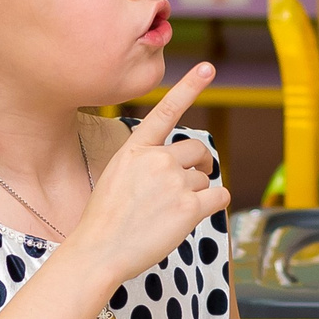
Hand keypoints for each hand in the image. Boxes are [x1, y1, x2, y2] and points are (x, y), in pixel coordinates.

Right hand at [66, 61, 230, 289]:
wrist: (99, 251)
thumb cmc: (105, 220)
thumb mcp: (117, 176)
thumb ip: (145, 163)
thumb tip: (179, 164)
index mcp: (135, 149)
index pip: (167, 111)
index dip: (190, 87)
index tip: (207, 67)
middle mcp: (157, 160)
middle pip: (198, 150)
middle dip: (200, 165)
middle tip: (190, 182)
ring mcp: (174, 183)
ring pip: (205, 179)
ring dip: (196, 194)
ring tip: (169, 213)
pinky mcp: (189, 208)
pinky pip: (219, 196)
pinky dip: (214, 205)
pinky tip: (194, 216)